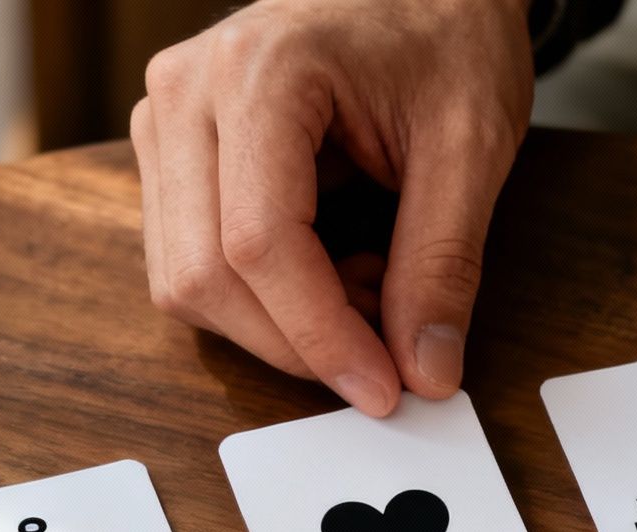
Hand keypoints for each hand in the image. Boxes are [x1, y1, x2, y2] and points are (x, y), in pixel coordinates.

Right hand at [131, 0, 533, 415]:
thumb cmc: (446, 36)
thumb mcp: (470, 146)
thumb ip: (443, 263)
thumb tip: (425, 373)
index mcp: (260, 70)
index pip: (258, 243)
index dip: (320, 336)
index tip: (383, 389)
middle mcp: (187, 91)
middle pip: (202, 275)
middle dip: (296, 341)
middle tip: (388, 350)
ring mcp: (165, 119)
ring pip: (184, 281)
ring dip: (278, 323)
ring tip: (370, 287)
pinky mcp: (171, 149)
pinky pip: (189, 261)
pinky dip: (262, 298)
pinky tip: (333, 269)